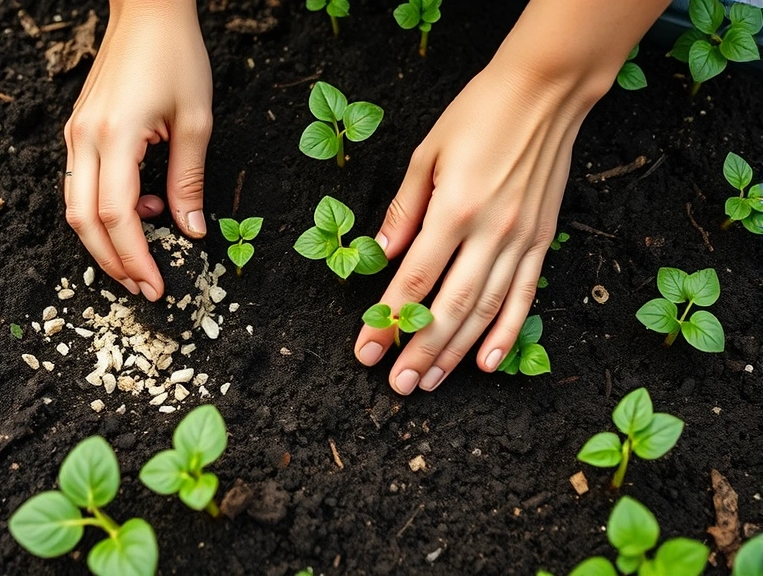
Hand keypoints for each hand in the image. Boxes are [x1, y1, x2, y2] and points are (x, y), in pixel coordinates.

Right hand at [64, 0, 211, 299]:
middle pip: (83, 220)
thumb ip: (189, 181)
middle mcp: (84, 138)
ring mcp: (75, 134)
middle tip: (144, 288)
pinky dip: (105, 210)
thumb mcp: (196, 121)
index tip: (155, 286)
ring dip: (106, 240)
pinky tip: (142, 209)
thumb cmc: (176, 56)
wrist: (148, 11)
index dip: (135, 257)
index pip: (117, 215)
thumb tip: (192, 232)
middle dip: (113, 262)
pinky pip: (81, 185)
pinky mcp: (78, 132)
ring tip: (145, 255)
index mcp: (115, 135)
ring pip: (75, 207)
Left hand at [354, 57, 610, 394]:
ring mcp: (520, 241)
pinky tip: (488, 363)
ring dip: (455, 352)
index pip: (413, 280)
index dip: (387, 321)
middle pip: (448, 308)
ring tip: (429, 382)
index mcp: (453, 210)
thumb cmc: (479, 114)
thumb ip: (403, 209)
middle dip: (419, 351)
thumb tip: (379, 253)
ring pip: (484, 312)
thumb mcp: (426, 153)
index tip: (366, 351)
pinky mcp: (541, 242)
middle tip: (397, 385)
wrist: (545, 92)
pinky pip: (523, 297)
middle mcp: (489, 233)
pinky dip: (506, 334)